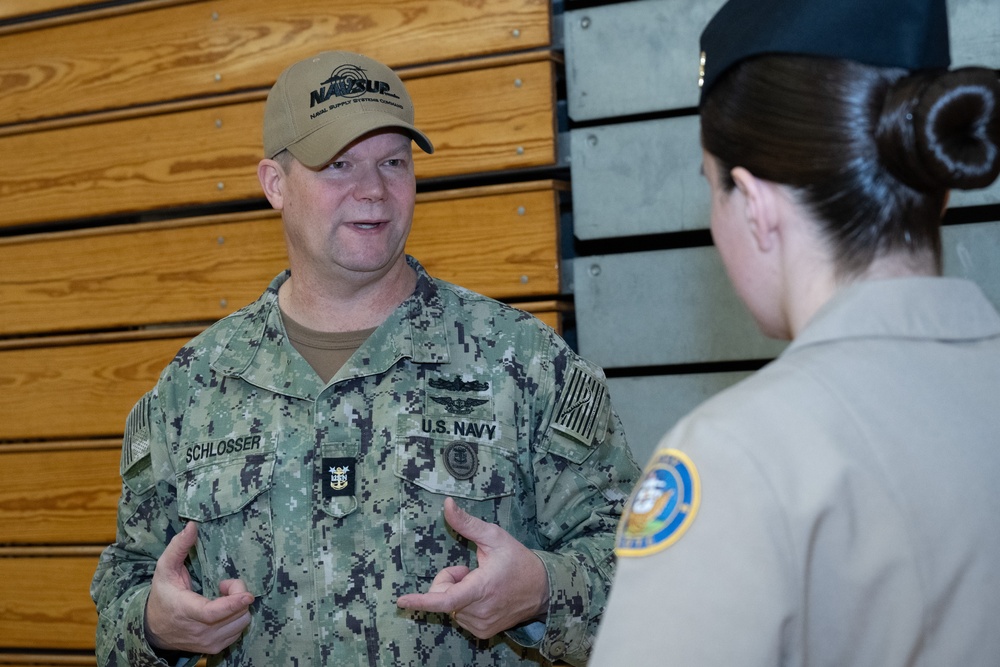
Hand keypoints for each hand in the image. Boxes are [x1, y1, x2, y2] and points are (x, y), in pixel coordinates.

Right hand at [145, 522, 254, 654]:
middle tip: (224, 584)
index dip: (232, 603)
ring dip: (239, 606)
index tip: (248, 594)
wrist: (154, 629)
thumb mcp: (164, 569)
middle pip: (235, 614)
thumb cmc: (163, 594)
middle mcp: (198, 631)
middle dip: (238, 594)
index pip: (212, 613)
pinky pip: (239, 631)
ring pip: (241, 623)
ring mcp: (208, 642)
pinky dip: (237, 617)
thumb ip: (178, 547)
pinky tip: (224, 610)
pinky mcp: (215, 648)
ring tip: (223, 596)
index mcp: (185, 610)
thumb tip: (192, 525)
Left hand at [395, 497, 549, 637]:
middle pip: (443, 596)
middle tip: (470, 570)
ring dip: (458, 593)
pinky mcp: (483, 632)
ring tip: (482, 583)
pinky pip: (459, 616)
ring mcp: (481, 625)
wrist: (543, 589)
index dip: (422, 600)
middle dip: (450, 581)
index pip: (446, 598)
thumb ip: (467, 523)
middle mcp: (479, 611)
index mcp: (481, 588)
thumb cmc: (518, 560)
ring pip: (450, 607)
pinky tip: (484, 596)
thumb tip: (447, 504)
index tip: (402, 601)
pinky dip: (465, 604)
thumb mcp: (494, 537)